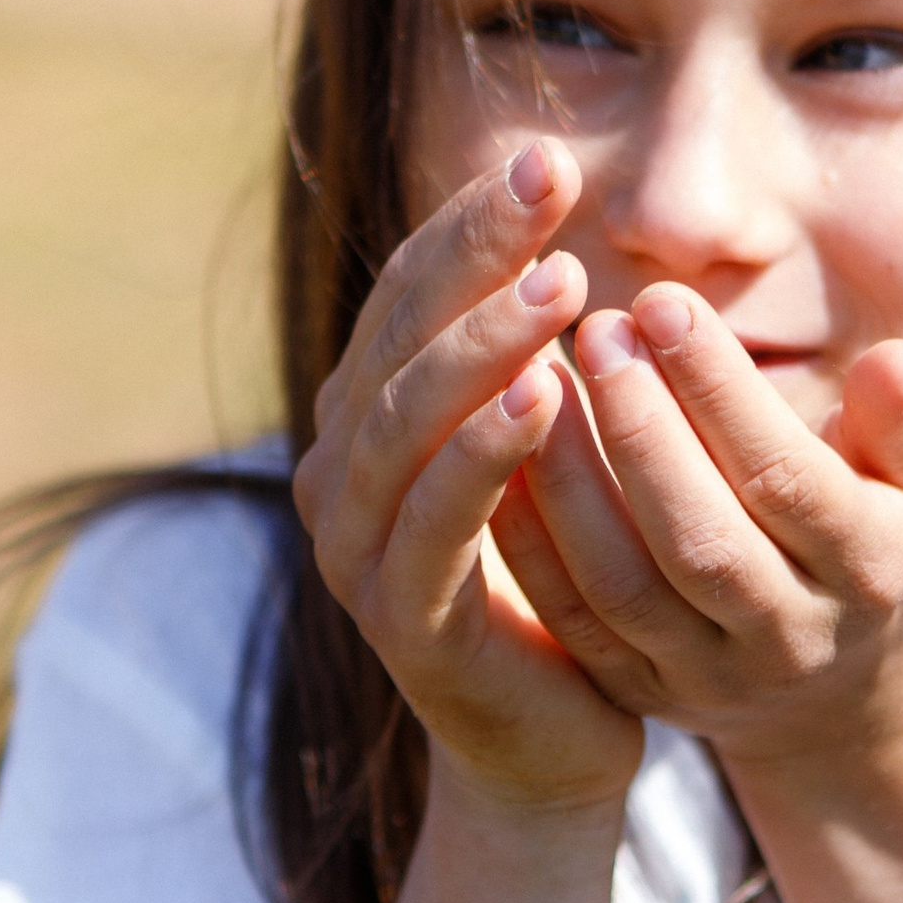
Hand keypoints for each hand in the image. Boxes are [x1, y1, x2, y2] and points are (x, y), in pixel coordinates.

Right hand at [294, 142, 643, 817]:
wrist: (548, 744)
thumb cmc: (556, 582)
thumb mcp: (541, 451)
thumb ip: (519, 356)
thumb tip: (548, 228)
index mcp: (367, 417)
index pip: (408, 292)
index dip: (468, 222)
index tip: (546, 157)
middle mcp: (341, 473)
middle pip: (399, 335)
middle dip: (474, 252)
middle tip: (549, 180)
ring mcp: (358, 548)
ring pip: (407, 419)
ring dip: (482, 341)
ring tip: (562, 284)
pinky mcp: (403, 619)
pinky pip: (438, 518)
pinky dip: (485, 451)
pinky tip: (544, 395)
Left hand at [492, 284, 902, 790]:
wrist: (836, 693)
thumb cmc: (870, 544)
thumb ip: (901, 427)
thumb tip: (896, 360)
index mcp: (869, 572)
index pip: (788, 477)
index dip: (722, 391)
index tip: (662, 302)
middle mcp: (791, 635)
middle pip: (703, 538)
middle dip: (640, 429)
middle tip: (594, 328)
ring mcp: (709, 674)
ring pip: (625, 585)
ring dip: (571, 481)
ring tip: (536, 379)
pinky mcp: (641, 692)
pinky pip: (572, 619)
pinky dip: (528, 542)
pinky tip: (501, 455)